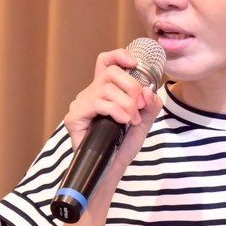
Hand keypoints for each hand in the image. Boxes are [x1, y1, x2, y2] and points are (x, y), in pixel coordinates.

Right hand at [63, 47, 163, 175]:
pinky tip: (123, 122)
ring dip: (127, 104)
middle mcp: (91, 93)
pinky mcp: (74, 117)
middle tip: (140, 106)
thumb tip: (151, 92)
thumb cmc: (123, 146)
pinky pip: (98, 103)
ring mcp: (81, 104)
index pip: (107, 62)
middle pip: (111, 72)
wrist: (111, 170)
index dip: (119, 56)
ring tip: (132, 120)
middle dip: (132, 86)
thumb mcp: (143, 122)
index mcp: (106, 91)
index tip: (134, 63)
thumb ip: (150, 106)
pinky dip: (116, 111)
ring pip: (107, 88)